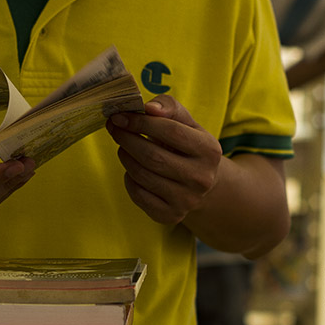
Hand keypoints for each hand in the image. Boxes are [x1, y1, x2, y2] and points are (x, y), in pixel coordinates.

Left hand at [105, 95, 222, 224]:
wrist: (203, 184)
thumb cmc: (188, 147)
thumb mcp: (188, 124)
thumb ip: (170, 108)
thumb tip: (150, 108)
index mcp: (209, 150)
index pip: (170, 131)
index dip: (141, 122)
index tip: (120, 116)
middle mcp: (201, 178)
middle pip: (152, 156)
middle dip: (127, 140)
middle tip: (115, 129)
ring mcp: (187, 200)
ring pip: (142, 175)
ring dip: (126, 157)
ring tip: (123, 147)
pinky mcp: (171, 216)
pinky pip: (138, 195)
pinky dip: (129, 180)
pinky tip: (132, 170)